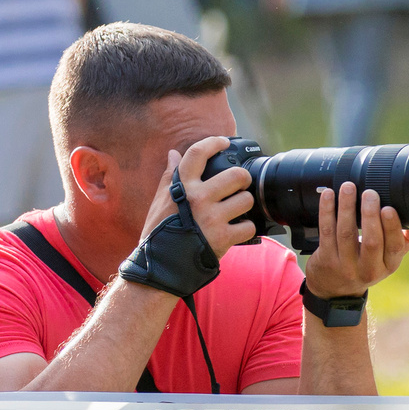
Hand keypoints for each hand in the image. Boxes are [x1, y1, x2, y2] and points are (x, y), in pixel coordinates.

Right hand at [141, 136, 256, 261]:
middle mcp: (198, 198)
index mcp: (182, 187)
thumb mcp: (159, 201)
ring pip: (246, 199)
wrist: (161, 267)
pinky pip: (249, 226)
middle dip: (242, 179)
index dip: (214, 142)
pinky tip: (237, 231)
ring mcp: (212, 218)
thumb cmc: (159, 232)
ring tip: (237, 211)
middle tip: (239, 186)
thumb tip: (174, 154)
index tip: (223, 142)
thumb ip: (169, 176)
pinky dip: (246, 229)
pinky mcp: (223, 238)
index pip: (198, 153)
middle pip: (236, 175)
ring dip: (245, 205)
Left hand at [297, 182, 408, 300]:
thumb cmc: (366, 265)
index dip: (391, 228)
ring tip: (348, 187)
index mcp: (388, 265)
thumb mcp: (388, 259)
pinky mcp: (326, 259)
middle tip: (369, 193)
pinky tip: (329, 195)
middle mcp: (368, 269)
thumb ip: (405, 240)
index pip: (394, 247)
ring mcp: (345, 266)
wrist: (336, 289)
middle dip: (370, 214)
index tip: (388, 208)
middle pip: (371, 241)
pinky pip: (326, 231)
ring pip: (346, 233)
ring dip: (347, 207)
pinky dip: (327, 211)